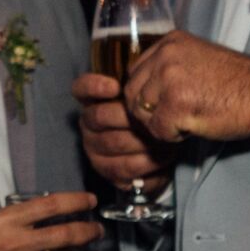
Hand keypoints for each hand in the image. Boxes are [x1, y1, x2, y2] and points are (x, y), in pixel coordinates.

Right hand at [73, 72, 171, 188]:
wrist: (163, 153)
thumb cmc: (154, 118)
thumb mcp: (148, 99)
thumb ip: (143, 88)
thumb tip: (150, 79)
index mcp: (94, 101)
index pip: (82, 89)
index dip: (94, 86)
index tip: (115, 87)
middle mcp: (89, 125)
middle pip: (99, 117)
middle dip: (130, 117)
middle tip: (155, 117)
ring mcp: (94, 149)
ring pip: (114, 142)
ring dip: (144, 139)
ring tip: (168, 137)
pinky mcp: (106, 171)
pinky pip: (125, 167)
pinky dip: (148, 161)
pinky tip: (164, 155)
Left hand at [123, 31, 249, 143]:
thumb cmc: (236, 82)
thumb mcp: (197, 58)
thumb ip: (169, 66)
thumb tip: (143, 89)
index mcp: (170, 42)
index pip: (135, 72)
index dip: (147, 94)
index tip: (165, 104)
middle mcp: (166, 56)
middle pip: (132, 93)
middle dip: (148, 111)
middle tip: (173, 118)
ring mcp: (169, 78)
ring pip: (141, 112)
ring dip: (160, 124)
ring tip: (185, 121)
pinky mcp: (177, 103)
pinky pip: (157, 130)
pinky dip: (172, 136)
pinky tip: (192, 127)